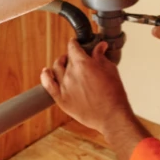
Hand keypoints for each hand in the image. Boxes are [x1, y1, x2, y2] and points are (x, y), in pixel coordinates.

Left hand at [40, 39, 149, 159]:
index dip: (75, 43)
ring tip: (65, 64)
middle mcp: (70, 73)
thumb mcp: (110, 70)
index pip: (73, 47)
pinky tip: (46, 72)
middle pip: (66, 58)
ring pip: (56, 69)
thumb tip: (100, 47)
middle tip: (77, 58)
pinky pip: (48, 84)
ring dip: (60, 63)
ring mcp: (64, 87)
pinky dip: (45, 76)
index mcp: (83, 64)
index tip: (77, 43)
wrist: (111, 116)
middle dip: (72, 56)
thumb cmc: (114, 94)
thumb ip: (101, 57)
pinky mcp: (61, 99)